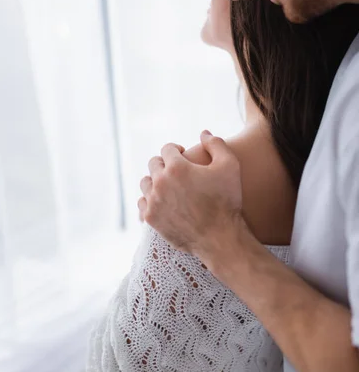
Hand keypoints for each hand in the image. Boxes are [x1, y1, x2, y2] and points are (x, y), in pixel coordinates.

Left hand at [138, 130, 244, 260]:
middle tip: (177, 172)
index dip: (176, 150)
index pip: (167, 149)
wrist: (220, 238)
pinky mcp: (150, 218)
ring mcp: (153, 201)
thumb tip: (203, 133)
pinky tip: (162, 202)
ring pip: (145, 183)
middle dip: (165, 164)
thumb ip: (217, 144)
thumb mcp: (230, 166)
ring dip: (155, 181)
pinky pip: (142, 202)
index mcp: (177, 167)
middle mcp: (160, 182)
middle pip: (154, 164)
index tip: (183, 156)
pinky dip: (150, 200)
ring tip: (169, 186)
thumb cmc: (227, 201)